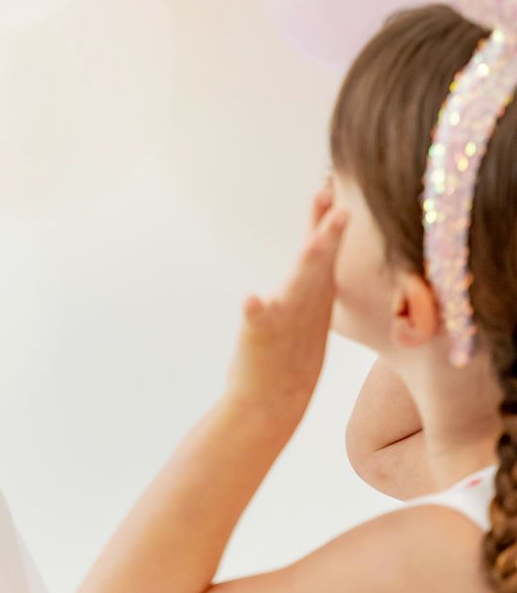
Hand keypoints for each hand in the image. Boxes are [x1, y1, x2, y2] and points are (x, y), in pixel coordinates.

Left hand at [226, 181, 347, 424]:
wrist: (271, 403)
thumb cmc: (288, 355)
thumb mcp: (304, 313)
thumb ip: (311, 280)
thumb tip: (316, 250)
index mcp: (311, 298)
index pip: (321, 255)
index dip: (326, 224)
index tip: (331, 189)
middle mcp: (301, 306)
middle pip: (316, 266)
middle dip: (328, 237)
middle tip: (340, 208)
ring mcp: (282, 322)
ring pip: (296, 289)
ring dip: (306, 265)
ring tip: (313, 241)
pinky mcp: (259, 337)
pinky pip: (256, 321)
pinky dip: (255, 310)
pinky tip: (251, 299)